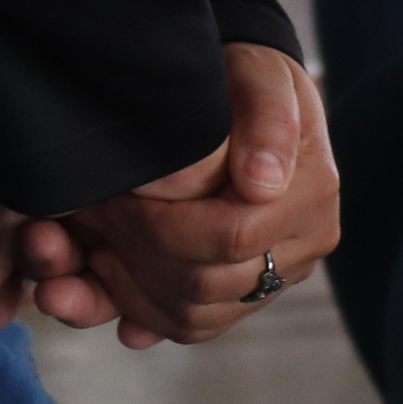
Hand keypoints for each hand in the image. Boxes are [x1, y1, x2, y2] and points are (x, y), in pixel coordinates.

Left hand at [20, 43, 340, 346]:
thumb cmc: (247, 80)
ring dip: (128, 292)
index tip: (113, 196)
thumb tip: (263, 182)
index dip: (159, 226)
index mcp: (312, 196)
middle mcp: (303, 248)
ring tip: (92, 248)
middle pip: (207, 284)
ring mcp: (276, 278)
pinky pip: (191, 327)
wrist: (245, 98)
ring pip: (194, 316)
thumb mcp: (260, 76)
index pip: (229, 238)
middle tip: (91, 219)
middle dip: (135, 255)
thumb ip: (267, 119)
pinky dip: (141, 313)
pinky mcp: (246, 296)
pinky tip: (109, 283)